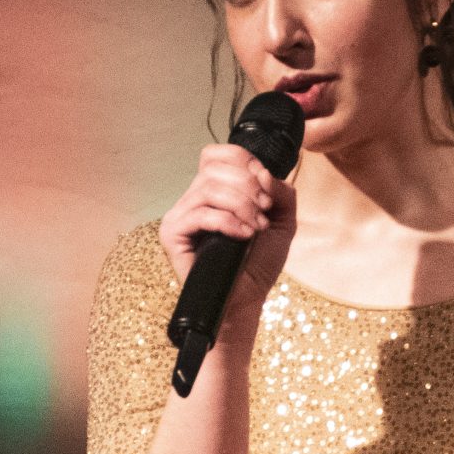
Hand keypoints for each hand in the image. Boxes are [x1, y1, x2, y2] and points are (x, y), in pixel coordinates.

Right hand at [159, 141, 297, 315]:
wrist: (247, 299)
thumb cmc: (259, 262)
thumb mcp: (281, 220)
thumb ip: (280, 191)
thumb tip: (262, 173)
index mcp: (213, 191)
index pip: (217, 154)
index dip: (242, 161)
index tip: (264, 184)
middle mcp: (193, 199)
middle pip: (214, 169)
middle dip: (248, 187)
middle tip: (264, 211)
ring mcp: (180, 215)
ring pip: (208, 189)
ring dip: (241, 205)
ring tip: (256, 227)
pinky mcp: (172, 234)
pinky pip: (200, 214)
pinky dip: (228, 221)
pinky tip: (243, 235)